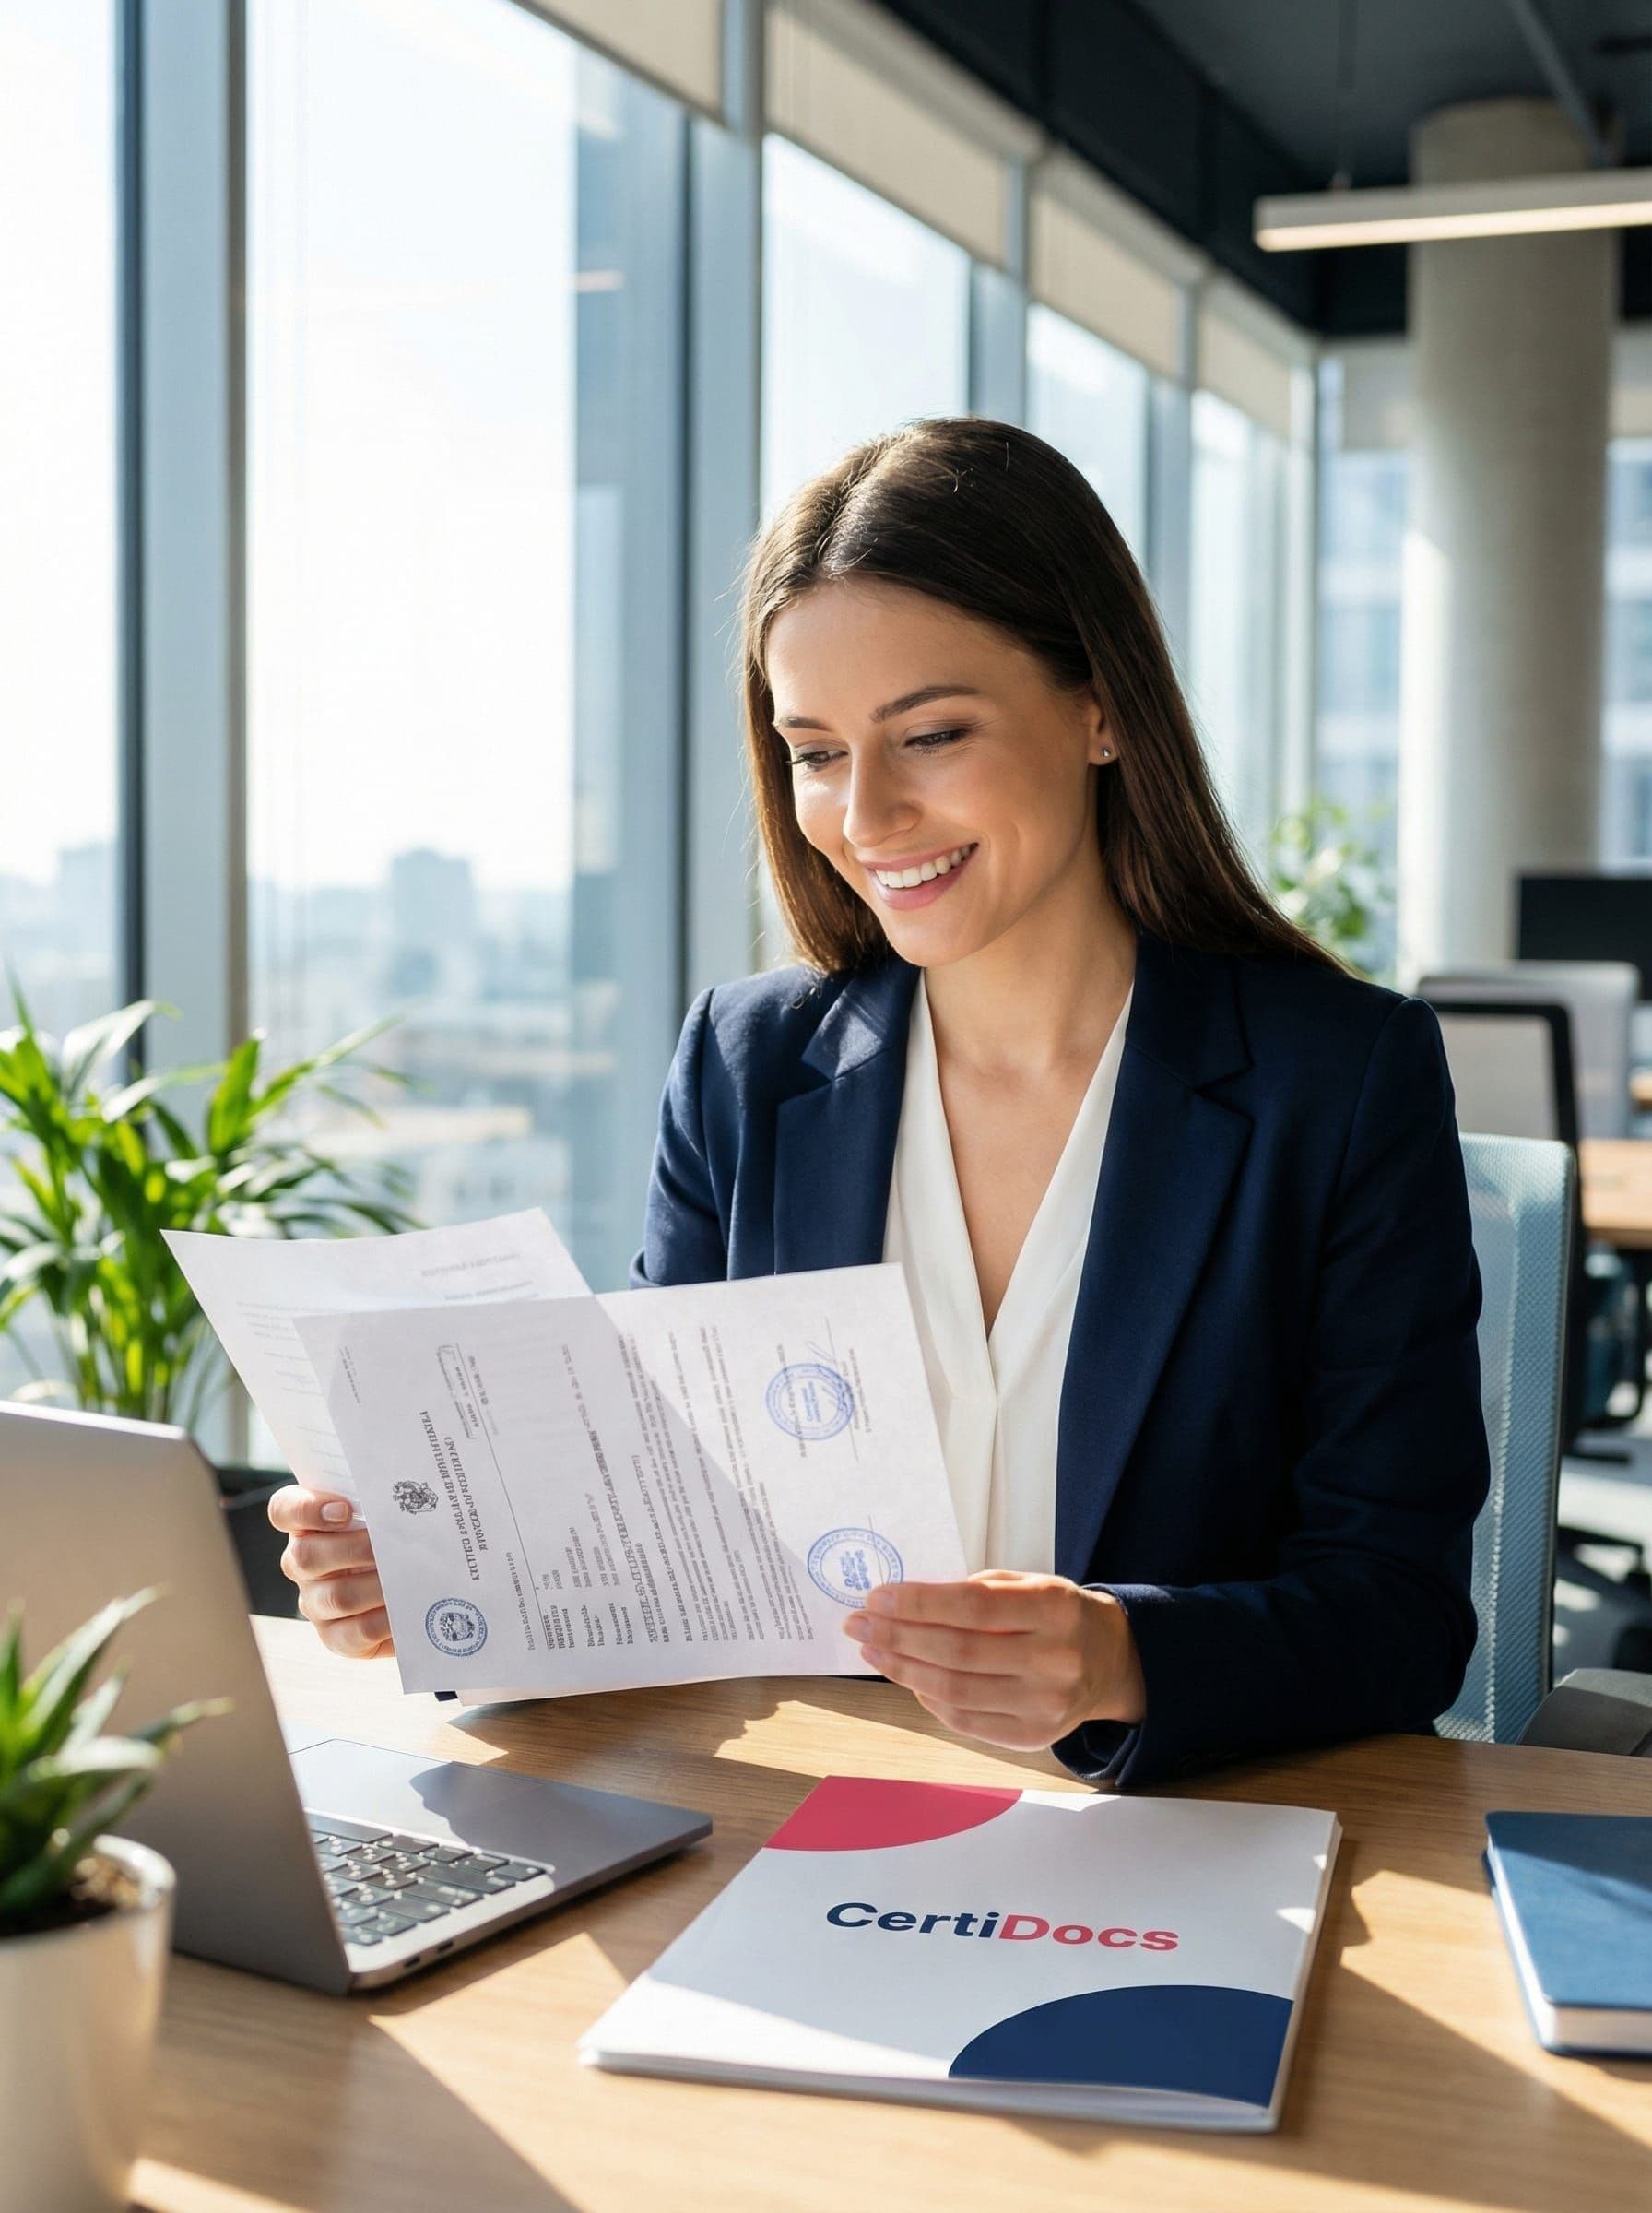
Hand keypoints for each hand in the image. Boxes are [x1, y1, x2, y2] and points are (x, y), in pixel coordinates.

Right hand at [267, 1485, 394, 1658]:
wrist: (411, 1584)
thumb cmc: (393, 1537)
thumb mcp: (383, 1512)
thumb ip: (381, 1500)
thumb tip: (405, 1496)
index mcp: (307, 1525)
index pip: (284, 1510)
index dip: (307, 1509)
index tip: (345, 1509)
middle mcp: (302, 1564)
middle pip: (305, 1557)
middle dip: (353, 1550)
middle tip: (390, 1545)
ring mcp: (315, 1603)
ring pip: (334, 1596)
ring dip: (375, 1586)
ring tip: (407, 1577)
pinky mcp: (335, 1637)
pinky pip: (354, 1632)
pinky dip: (383, 1619)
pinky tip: (405, 1607)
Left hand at [841, 1570, 1143, 1751]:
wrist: (1111, 1662)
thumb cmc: (1058, 1615)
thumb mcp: (1030, 1585)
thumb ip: (975, 1592)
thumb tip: (905, 1603)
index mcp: (1054, 1609)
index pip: (973, 1606)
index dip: (919, 1602)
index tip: (878, 1596)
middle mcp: (1053, 1659)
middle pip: (958, 1652)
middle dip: (898, 1636)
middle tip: (859, 1623)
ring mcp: (1045, 1704)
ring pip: (955, 1691)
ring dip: (903, 1670)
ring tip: (873, 1650)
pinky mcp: (1033, 1737)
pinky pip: (966, 1720)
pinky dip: (929, 1698)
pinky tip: (909, 1678)